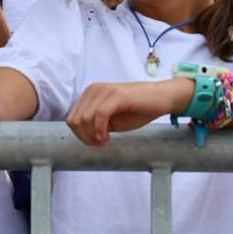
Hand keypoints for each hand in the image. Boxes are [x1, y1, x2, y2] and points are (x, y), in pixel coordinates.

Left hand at [66, 79, 190, 146]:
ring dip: (92, 136)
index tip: (95, 142)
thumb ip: (94, 123)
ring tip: (105, 141)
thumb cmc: (137, 109)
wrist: (161, 98)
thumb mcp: (110, 119)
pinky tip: (108, 137)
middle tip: (100, 144)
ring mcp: (105, 91)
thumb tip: (81, 134)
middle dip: (85, 137)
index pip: (72, 118)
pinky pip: (99, 115)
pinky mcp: (116, 95)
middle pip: (75, 120)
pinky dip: (100, 131)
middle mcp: (94, 89)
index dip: (80, 135)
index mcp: (90, 94)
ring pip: (84, 119)